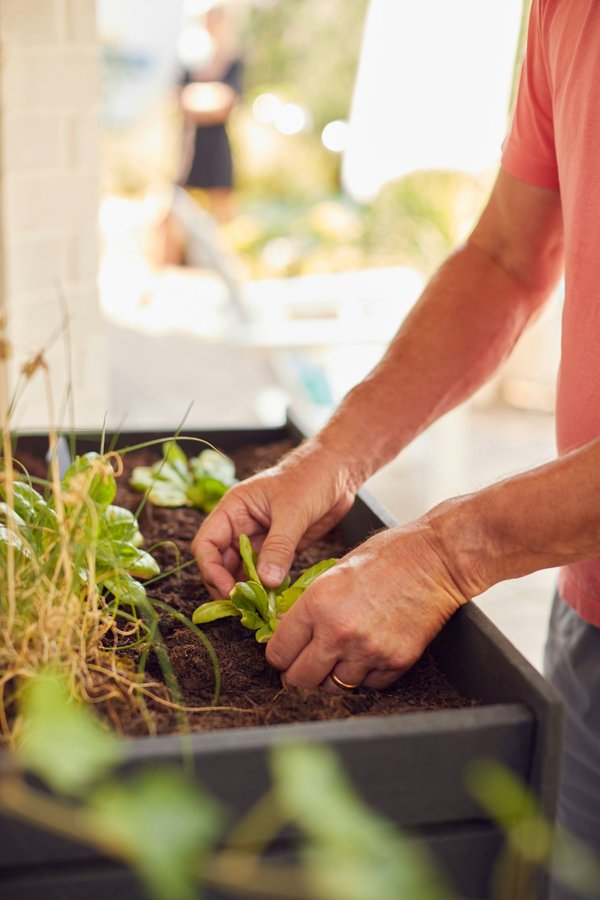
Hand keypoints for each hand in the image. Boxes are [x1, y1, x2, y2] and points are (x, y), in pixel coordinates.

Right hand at [192, 440, 357, 598]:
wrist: (337, 470)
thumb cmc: (311, 477)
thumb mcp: (293, 511)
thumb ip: (279, 546)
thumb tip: (266, 582)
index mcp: (233, 509)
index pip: (207, 543)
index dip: (211, 569)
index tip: (228, 590)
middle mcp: (241, 526)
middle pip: (221, 563)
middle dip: (227, 586)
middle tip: (243, 607)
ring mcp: (260, 539)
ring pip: (242, 572)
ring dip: (247, 591)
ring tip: (258, 610)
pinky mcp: (279, 550)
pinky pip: (265, 574)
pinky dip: (267, 589)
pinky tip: (274, 602)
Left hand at [265, 515, 470, 690]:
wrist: (435, 559)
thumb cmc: (386, 556)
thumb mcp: (334, 572)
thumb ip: (310, 606)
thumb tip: (289, 632)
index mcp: (317, 604)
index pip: (279, 653)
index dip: (279, 657)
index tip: (285, 656)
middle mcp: (338, 632)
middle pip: (300, 680)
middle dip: (299, 675)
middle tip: (306, 666)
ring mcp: (368, 651)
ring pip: (334, 688)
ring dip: (334, 676)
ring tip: (341, 657)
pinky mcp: (395, 662)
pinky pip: (369, 685)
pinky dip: (366, 675)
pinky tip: (369, 653)